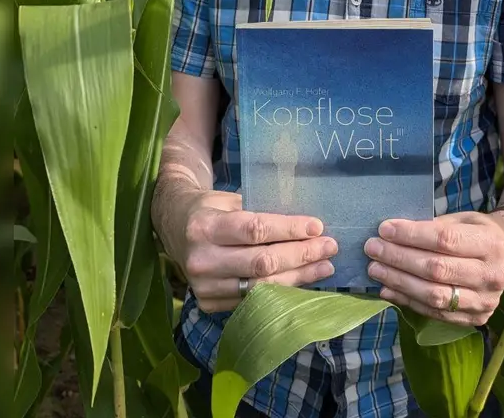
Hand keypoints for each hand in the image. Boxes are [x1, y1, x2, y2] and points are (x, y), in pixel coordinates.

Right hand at [170, 190, 338, 312]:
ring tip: (324, 266)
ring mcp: (203, 286)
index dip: (289, 230)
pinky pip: (253, 301)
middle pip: (262, 262)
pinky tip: (302, 281)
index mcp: (205, 226)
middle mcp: (201, 259)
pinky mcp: (209, 304)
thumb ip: (260, 211)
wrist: (173, 227)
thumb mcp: (228, 200)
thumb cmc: (210, 209)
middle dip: (301, 255)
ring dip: (298, 277)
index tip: (317, 227)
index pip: (255, 230)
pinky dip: (281, 292)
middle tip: (329, 247)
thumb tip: (307, 224)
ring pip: (261, 286)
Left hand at [363, 213, 503, 326]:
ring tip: (375, 269)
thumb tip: (393, 233)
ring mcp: (484, 301)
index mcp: (491, 244)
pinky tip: (387, 289)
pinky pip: (434, 312)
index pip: (446, 240)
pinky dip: (407, 300)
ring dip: (399, 282)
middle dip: (399, 259)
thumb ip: (434, 227)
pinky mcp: (474, 319)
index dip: (412, 236)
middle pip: (437, 269)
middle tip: (373, 249)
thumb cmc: (477, 234)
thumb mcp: (464, 219)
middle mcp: (492, 275)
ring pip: (434, 295)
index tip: (385, 229)